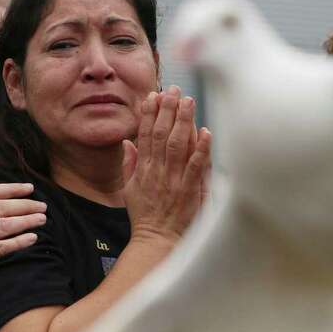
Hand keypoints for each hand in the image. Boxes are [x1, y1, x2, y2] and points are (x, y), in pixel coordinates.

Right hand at [120, 86, 211, 246]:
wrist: (156, 241)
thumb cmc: (145, 217)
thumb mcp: (128, 190)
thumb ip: (129, 164)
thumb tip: (127, 142)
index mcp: (142, 169)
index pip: (144, 135)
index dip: (148, 113)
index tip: (152, 95)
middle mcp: (156, 171)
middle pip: (160, 134)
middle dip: (167, 109)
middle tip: (173, 90)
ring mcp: (173, 180)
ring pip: (177, 144)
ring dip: (183, 121)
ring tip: (188, 101)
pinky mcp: (188, 190)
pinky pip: (195, 166)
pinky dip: (201, 148)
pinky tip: (205, 132)